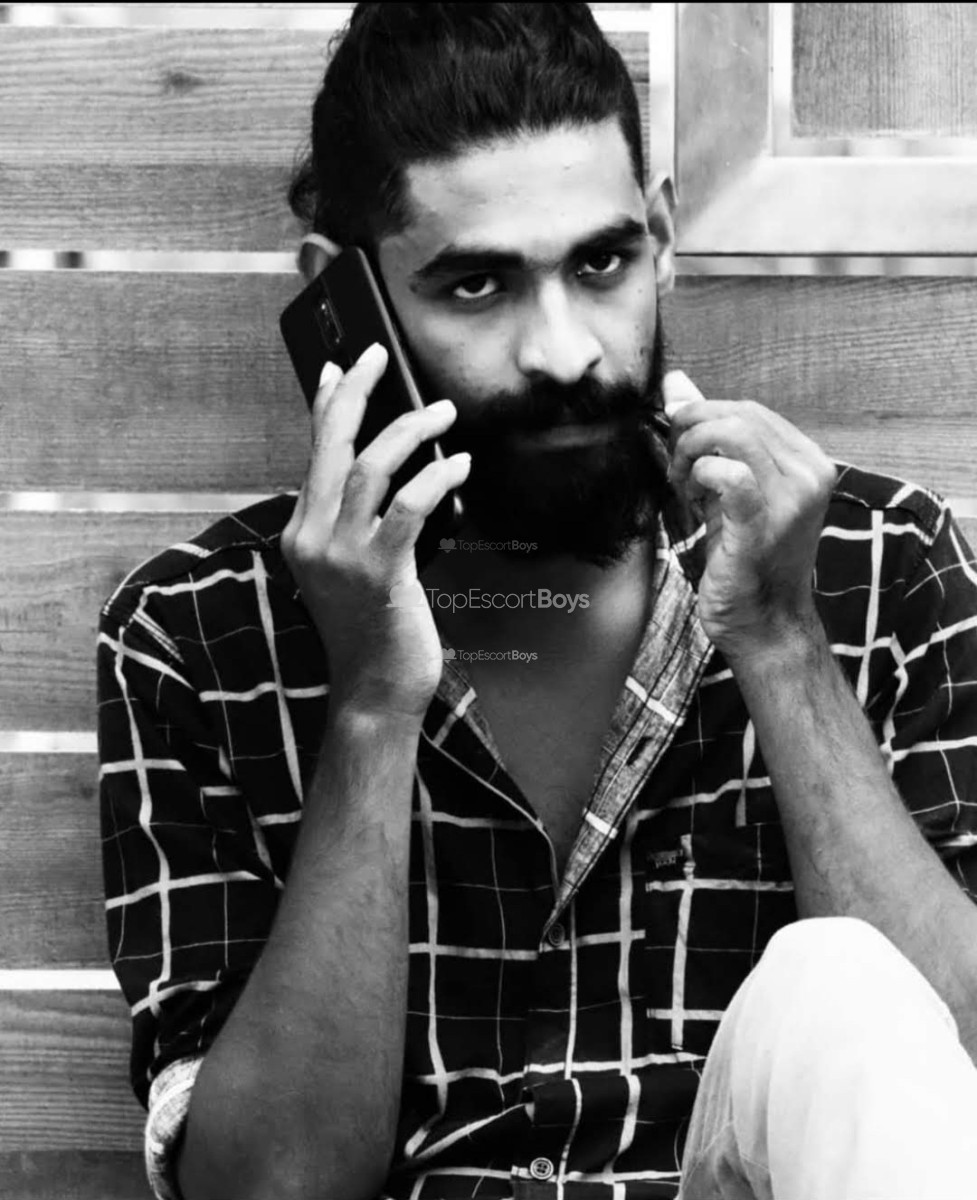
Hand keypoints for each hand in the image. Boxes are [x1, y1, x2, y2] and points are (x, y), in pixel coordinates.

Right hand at [281, 343, 470, 721]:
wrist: (374, 692)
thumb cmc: (372, 631)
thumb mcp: (351, 570)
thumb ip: (357, 524)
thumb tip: (385, 474)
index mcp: (302, 533)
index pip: (313, 454)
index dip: (327, 404)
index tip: (342, 367)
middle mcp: (312, 538)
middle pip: (331, 445)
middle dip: (357, 392)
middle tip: (381, 355)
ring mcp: (341, 556)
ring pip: (370, 467)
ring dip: (410, 430)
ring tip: (444, 412)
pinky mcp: (379, 573)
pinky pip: (408, 507)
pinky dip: (437, 478)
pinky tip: (459, 464)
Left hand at [663, 371, 836, 659]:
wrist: (764, 623)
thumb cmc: (746, 558)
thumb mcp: (728, 488)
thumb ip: (706, 436)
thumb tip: (675, 385)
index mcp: (808, 460)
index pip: (749, 410)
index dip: (703, 416)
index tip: (679, 446)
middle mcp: (809, 473)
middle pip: (739, 416)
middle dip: (692, 431)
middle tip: (675, 466)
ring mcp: (792, 498)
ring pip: (733, 434)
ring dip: (692, 451)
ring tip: (684, 484)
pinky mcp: (764, 523)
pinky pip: (729, 475)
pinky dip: (700, 476)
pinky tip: (694, 498)